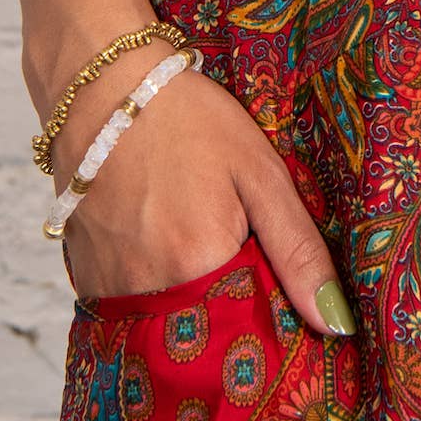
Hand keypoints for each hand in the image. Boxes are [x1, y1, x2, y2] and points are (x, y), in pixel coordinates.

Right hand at [49, 54, 357, 336]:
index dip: (271, 315)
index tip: (278, 287)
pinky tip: (160, 242)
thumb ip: (297, 250)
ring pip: (167, 323)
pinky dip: (152, 288)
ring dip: (189, 300)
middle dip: (229, 311)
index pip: (253, 332)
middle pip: (206, 333)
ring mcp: (111, 288)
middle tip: (232, 249)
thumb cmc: (189, 120)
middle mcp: (151, 289)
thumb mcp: (259, 172)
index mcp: (202, 264)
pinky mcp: (85, 279)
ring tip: (193, 238)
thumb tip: (336, 323)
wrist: (103, 88)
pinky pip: (130, 308)